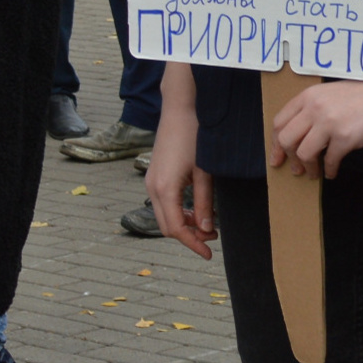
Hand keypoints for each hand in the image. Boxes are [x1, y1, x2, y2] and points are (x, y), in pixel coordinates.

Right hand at [148, 62, 217, 258]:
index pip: (176, 229)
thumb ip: (204, 202)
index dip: (193, 244)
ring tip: (207, 223)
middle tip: (212, 238)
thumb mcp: (204, 172)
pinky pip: (163, 203)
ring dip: (184, 224)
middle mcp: (152, 187)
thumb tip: (206, 228)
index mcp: (165, 189)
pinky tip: (195, 208)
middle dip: (188, 236)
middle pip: (167, 227)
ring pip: (164, 216)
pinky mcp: (154, 175)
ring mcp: (151, 180)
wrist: (180, 109)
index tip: (208, 254)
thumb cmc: (194, 137)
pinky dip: (178, 211)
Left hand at [267, 79, 362, 179]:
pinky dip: (329, 170)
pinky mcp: (346, 137)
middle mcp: (314, 108)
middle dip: (289, 158)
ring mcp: (330, 122)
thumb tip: (300, 136)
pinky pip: (330, 161)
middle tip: (296, 169)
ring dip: (308, 168)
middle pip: (286, 139)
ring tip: (315, 173)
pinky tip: (333, 172)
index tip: (277, 157)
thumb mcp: (331, 94)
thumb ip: (313, 110)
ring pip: (303, 154)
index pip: (279, 122)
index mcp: (308, 96)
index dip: (275, 143)